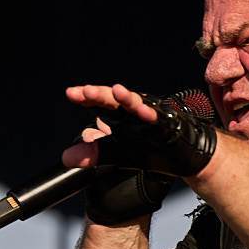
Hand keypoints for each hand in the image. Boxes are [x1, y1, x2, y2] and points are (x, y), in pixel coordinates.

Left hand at [64, 83, 217, 178]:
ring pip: (137, 104)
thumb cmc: (150, 148)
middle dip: (101, 95)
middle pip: (114, 99)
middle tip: (86, 91)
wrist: (181, 154)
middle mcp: (133, 110)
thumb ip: (93, 153)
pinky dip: (152, 115)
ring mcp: (150, 114)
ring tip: (117, 92)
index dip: (86, 98)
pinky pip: (159, 118)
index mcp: (119, 114)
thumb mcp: (116, 154)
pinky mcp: (167, 124)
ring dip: (127, 98)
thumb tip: (67, 157)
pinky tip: (147, 112)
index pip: (99, 103)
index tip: (71, 93)